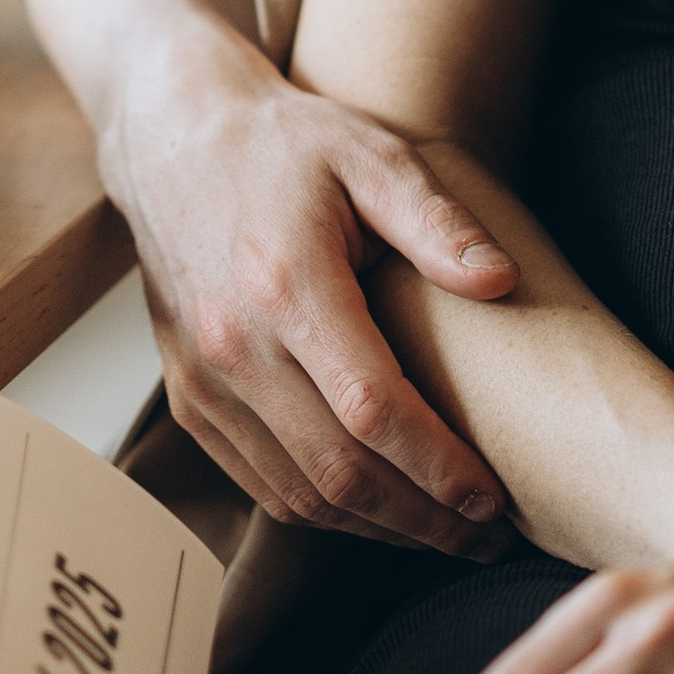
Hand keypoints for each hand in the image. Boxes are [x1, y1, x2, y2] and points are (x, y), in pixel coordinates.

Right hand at [102, 15, 518, 555]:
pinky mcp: (188, 398)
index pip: (373, 411)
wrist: (172, 136)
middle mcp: (235, 346)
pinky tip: (375, 509)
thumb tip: (501, 281)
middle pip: (339, 473)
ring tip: (444, 531)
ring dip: (377, 528)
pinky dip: (321, 511)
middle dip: (423, 519)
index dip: (439, 468)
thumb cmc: (284, 143)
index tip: (494, 498)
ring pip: (297, 493)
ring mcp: (204, 380)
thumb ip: (434, 220)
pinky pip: (258, 483)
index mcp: (288, 286)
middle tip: (488, 536)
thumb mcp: (370, 153)